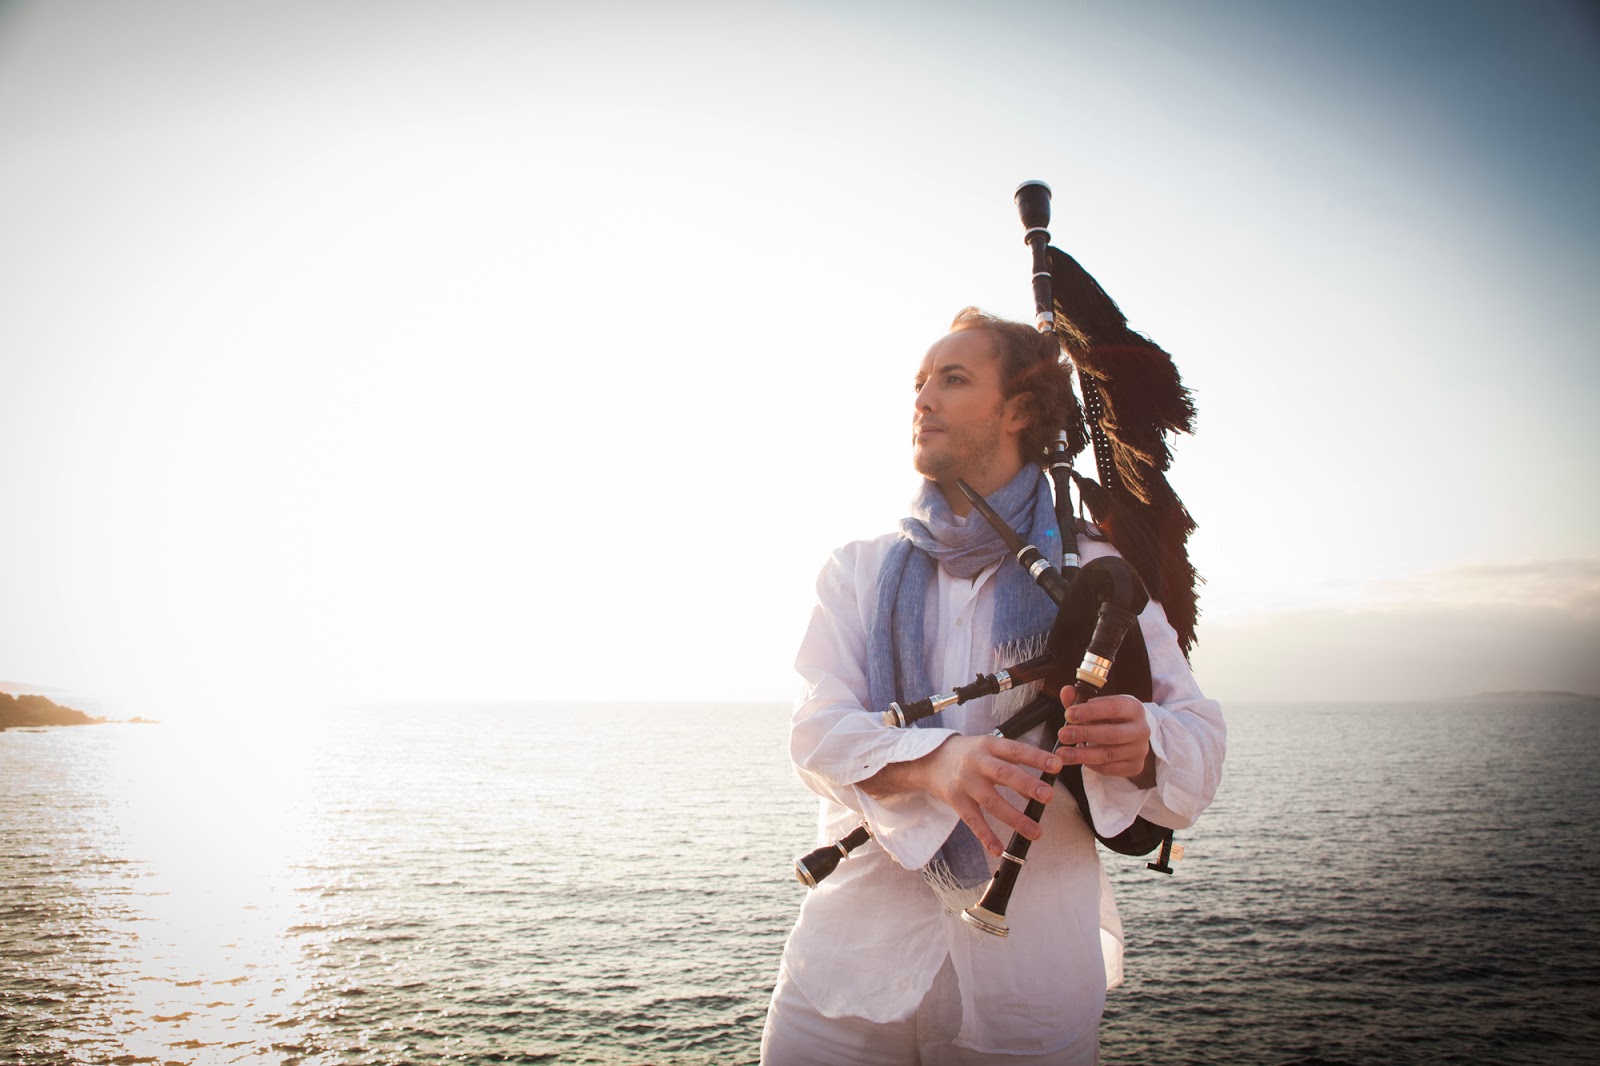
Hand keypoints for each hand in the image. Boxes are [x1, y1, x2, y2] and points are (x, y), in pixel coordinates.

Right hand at [862, 735, 1061, 857]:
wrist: (929, 760)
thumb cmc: (969, 755)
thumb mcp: (989, 749)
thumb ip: (1014, 762)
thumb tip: (1044, 782)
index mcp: (989, 745)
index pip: (1016, 750)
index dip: (1036, 757)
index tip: (1057, 765)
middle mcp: (977, 762)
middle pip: (1004, 774)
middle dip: (1027, 785)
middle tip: (1048, 796)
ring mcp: (965, 782)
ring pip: (992, 801)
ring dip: (1015, 818)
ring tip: (1036, 832)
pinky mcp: (955, 800)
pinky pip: (973, 820)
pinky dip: (986, 836)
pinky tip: (999, 849)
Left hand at [1057, 689, 1156, 786]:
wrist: (1130, 736)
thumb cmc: (1109, 717)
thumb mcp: (1097, 706)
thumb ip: (1080, 699)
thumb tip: (1066, 691)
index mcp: (1134, 708)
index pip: (1114, 708)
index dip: (1090, 711)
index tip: (1068, 714)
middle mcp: (1141, 729)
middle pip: (1112, 734)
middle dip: (1084, 734)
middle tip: (1062, 735)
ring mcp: (1139, 750)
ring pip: (1109, 754)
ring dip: (1082, 755)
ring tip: (1062, 754)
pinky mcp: (1135, 766)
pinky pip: (1110, 769)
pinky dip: (1092, 765)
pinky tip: (1079, 760)